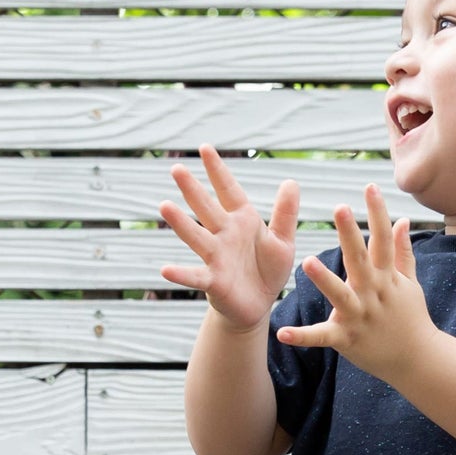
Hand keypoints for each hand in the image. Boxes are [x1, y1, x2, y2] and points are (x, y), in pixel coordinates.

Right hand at [159, 142, 299, 330]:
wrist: (258, 305)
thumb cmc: (268, 271)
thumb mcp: (283, 241)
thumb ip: (286, 213)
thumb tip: (291, 181)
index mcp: (242, 221)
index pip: (228, 190)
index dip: (217, 171)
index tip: (204, 148)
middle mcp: (225, 235)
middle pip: (206, 208)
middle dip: (192, 189)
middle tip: (176, 169)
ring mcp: (216, 257)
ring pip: (197, 237)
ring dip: (181, 223)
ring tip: (164, 206)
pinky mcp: (214, 281)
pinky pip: (195, 276)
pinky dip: (181, 274)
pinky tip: (165, 270)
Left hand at [275, 183, 435, 386]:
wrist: (417, 360)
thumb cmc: (411, 318)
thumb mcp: (411, 283)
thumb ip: (403, 252)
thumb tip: (402, 219)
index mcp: (387, 277)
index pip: (383, 240)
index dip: (377, 213)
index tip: (370, 187)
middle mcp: (373, 293)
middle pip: (360, 259)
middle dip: (350, 234)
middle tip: (340, 208)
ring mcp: (359, 316)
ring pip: (340, 295)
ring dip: (324, 279)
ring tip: (306, 262)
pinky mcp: (346, 339)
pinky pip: (321, 337)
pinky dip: (302, 336)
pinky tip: (282, 333)